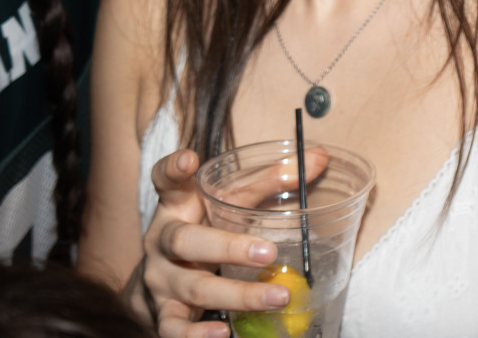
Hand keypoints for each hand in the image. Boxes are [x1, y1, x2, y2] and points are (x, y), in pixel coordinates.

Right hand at [139, 147, 321, 336]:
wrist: (158, 279)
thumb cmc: (205, 229)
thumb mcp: (228, 203)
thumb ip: (269, 180)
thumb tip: (319, 157)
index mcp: (176, 206)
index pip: (165, 180)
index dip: (173, 169)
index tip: (190, 160)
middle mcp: (162, 242)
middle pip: (185, 240)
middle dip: (227, 247)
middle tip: (268, 252)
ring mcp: (161, 281)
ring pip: (194, 288)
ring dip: (238, 295)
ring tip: (278, 296)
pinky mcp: (163, 314)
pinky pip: (175, 329)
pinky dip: (198, 336)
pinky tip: (224, 335)